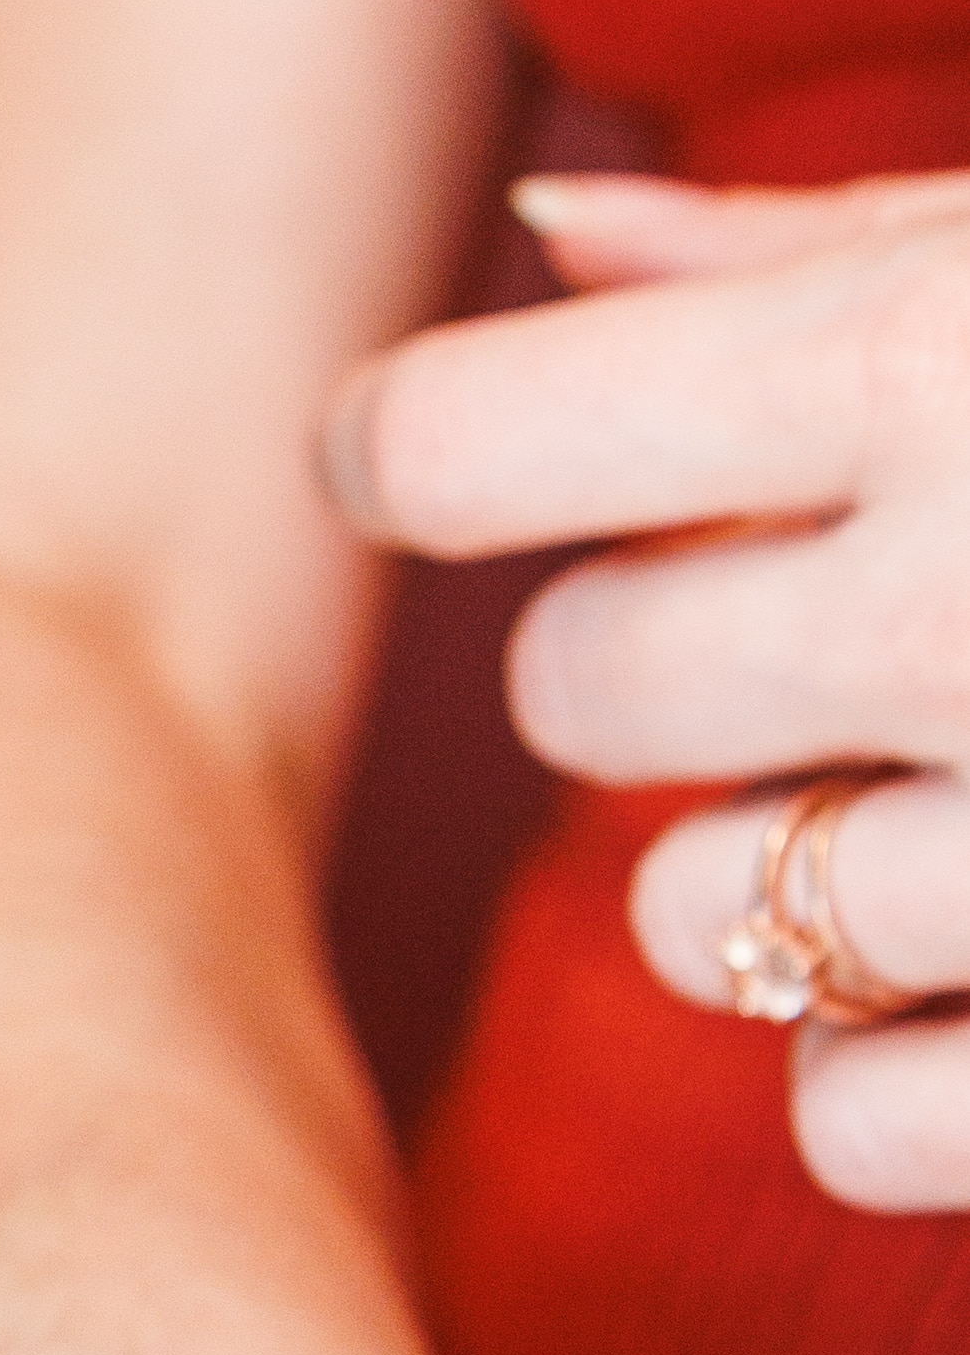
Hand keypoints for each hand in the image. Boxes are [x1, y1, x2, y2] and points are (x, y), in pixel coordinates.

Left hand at [333, 165, 969, 1198]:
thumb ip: (825, 253)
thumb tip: (543, 233)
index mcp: (929, 370)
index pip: (448, 444)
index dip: (437, 452)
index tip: (488, 466)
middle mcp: (967, 618)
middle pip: (570, 687)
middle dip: (663, 658)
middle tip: (832, 624)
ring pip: (688, 919)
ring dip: (772, 869)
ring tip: (951, 784)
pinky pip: (851, 1121)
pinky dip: (887, 1067)